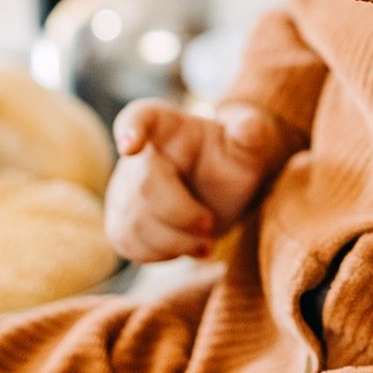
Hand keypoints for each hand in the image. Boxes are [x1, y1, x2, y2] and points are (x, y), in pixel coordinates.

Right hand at [105, 101, 293, 261]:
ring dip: (175, 241)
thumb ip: (251, 131)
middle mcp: (136, 156)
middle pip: (143, 187)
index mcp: (164, 125)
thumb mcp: (250, 142)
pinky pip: (129, 244)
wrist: (223, 190)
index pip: (138, 117)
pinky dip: (163, 254)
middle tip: (209, 223)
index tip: (130, 146)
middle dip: (181, 213)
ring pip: (134, 224)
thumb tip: (248, 128)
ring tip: (205, 241)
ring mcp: (123, 190)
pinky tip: (188, 247)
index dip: (130, 130)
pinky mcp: (121, 222)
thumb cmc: (233, 158)